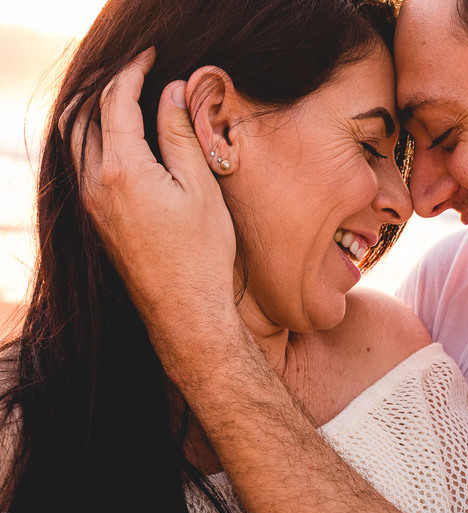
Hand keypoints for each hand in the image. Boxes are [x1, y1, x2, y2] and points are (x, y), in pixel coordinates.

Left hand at [68, 49, 238, 364]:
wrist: (185, 310)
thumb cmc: (202, 253)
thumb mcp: (201, 187)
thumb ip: (180, 134)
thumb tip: (172, 92)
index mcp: (123, 169)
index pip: (116, 101)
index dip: (133, 72)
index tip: (152, 57)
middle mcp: (96, 183)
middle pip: (85, 114)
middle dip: (107, 86)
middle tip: (135, 72)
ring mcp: (91, 203)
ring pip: (76, 139)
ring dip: (94, 111)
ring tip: (122, 98)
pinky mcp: (97, 219)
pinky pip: (81, 163)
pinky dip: (92, 137)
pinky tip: (117, 139)